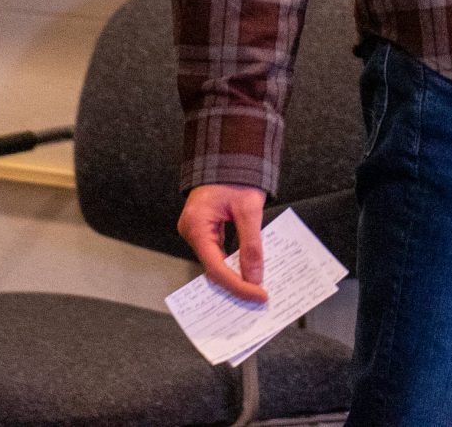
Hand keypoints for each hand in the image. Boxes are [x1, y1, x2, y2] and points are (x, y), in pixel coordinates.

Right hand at [177, 183, 268, 300]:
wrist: (229, 155)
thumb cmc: (236, 176)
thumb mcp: (249, 209)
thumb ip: (251, 245)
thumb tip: (255, 277)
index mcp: (196, 227)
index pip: (216, 268)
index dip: (238, 285)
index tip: (259, 295)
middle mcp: (191, 232)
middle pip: (213, 269)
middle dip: (237, 284)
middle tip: (259, 297)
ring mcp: (196, 232)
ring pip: (216, 262)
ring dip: (236, 275)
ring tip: (257, 288)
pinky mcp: (205, 230)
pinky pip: (218, 253)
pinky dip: (234, 262)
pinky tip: (249, 271)